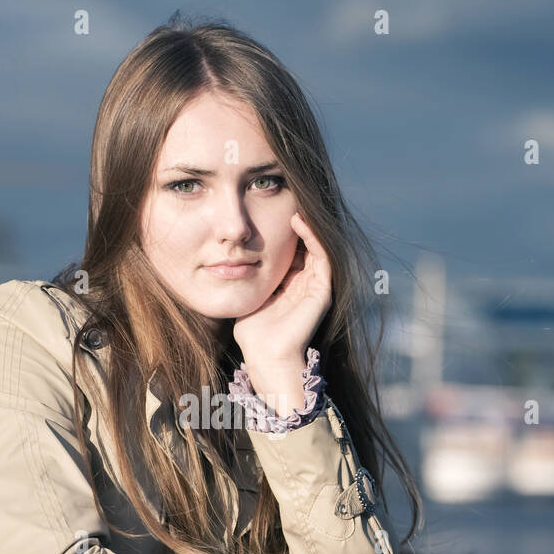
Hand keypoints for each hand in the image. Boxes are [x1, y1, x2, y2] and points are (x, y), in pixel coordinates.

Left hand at [232, 211, 331, 366]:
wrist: (265, 355)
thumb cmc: (253, 331)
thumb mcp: (249, 292)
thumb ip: (247, 274)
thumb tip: (230, 253)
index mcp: (290, 284)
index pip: (290, 249)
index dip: (282, 229)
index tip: (270, 208)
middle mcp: (305, 284)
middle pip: (305, 245)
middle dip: (297, 223)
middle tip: (286, 198)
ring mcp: (316, 287)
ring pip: (316, 246)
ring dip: (307, 225)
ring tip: (293, 205)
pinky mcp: (322, 291)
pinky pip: (322, 256)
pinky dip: (313, 237)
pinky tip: (299, 222)